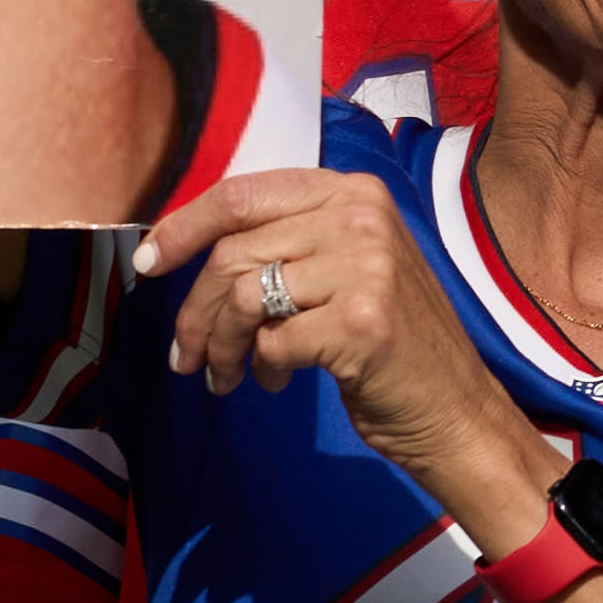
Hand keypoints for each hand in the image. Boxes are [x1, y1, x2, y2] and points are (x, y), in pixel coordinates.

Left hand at [145, 169, 555, 548]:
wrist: (455, 411)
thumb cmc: (390, 343)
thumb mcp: (346, 268)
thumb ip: (287, 243)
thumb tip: (186, 247)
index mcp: (353, 191)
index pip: (243, 192)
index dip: (184, 226)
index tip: (148, 263)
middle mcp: (361, 216)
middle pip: (233, 250)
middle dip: (195, 310)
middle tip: (187, 356)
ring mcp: (367, 265)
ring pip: (242, 296)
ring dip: (222, 346)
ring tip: (228, 376)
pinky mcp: (362, 320)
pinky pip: (270, 341)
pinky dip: (261, 368)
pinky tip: (277, 381)